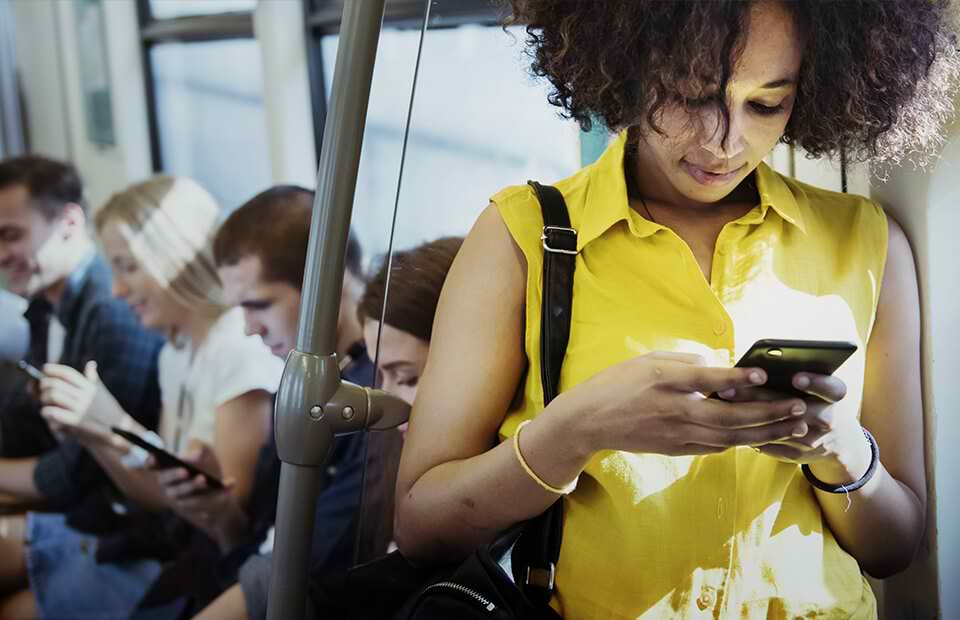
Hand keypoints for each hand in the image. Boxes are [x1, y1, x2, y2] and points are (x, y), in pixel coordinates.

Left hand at [38, 361, 125, 446]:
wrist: (117, 429)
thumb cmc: (106, 409)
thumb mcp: (101, 392)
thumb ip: (92, 379)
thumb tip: (91, 364)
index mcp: (90, 386)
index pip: (68, 373)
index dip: (54, 369)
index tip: (45, 368)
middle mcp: (86, 395)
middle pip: (56, 383)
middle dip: (44, 384)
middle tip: (42, 387)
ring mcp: (81, 408)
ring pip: (53, 396)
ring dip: (44, 397)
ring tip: (45, 400)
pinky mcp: (76, 421)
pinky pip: (54, 413)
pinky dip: (46, 411)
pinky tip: (47, 412)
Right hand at [152, 440, 247, 547]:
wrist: (221, 487)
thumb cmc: (207, 464)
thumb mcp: (205, 451)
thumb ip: (198, 448)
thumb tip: (196, 455)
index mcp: (166, 469)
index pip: (153, 466)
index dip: (151, 462)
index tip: (154, 457)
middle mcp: (168, 486)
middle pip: (166, 481)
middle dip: (174, 476)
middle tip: (185, 471)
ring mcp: (179, 499)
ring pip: (182, 495)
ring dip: (192, 487)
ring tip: (203, 479)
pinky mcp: (195, 509)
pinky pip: (202, 504)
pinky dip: (216, 495)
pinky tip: (229, 484)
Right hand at [564, 352, 809, 456]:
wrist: (589, 420)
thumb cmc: (617, 383)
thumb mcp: (648, 360)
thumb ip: (685, 362)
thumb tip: (718, 369)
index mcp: (665, 381)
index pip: (708, 380)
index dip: (737, 379)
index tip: (763, 374)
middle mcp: (674, 410)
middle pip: (729, 416)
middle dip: (769, 413)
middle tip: (799, 407)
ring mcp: (676, 434)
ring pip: (729, 437)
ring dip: (765, 432)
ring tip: (794, 426)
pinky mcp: (675, 449)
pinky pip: (715, 447)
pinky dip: (741, 442)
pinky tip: (761, 436)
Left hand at [718, 372, 872, 483]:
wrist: (839, 442)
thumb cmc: (819, 401)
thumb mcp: (819, 387)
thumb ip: (798, 375)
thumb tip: (758, 362)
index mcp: (835, 398)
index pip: (831, 389)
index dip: (815, 383)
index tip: (795, 377)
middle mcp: (828, 420)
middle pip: (794, 408)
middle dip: (761, 396)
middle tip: (730, 386)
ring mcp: (813, 441)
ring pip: (776, 428)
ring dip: (748, 415)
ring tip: (722, 400)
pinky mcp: (797, 455)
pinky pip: (769, 444)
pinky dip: (748, 431)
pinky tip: (726, 419)